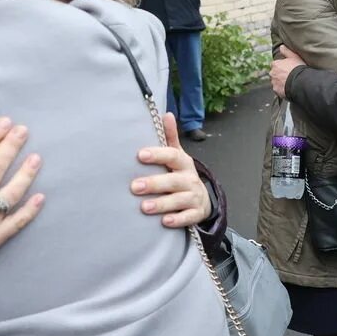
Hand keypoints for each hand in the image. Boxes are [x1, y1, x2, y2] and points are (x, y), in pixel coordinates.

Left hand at [131, 112, 211, 226]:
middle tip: (134, 186)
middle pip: (173, 181)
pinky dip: (177, 219)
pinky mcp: (195, 214)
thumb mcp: (178, 156)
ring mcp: (194, 197)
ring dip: (162, 203)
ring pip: (179, 200)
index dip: (157, 155)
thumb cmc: (181, 174)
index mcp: (183, 163)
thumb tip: (166, 114)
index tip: (140, 155)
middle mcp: (190, 179)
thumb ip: (170, 138)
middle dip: (154, 184)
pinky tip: (164, 221)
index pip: (172, 156)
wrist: (201, 199)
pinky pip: (188, 217)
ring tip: (144, 207)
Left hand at [271, 46, 305, 97]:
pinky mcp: (276, 90)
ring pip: (276, 82)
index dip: (281, 66)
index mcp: (275, 64)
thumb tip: (281, 46)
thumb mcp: (294, 56)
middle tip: (288, 76)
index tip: (287, 69)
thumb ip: (287, 51)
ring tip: (289, 83)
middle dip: (279, 75)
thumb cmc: (298, 68)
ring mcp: (274, 82)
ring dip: (280, 82)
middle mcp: (272, 73)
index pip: (275, 65)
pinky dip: (281, 89)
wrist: (300, 81)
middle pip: (274, 74)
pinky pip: (278, 89)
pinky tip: (288, 88)